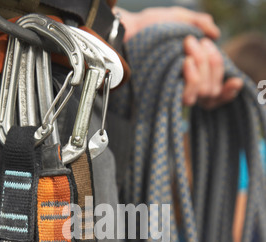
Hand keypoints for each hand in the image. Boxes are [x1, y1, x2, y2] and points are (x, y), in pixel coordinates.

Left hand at [115, 6, 243, 108]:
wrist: (130, 31)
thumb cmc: (152, 27)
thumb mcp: (180, 20)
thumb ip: (199, 24)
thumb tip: (215, 34)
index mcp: (195, 75)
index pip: (217, 93)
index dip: (229, 92)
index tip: (234, 81)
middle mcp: (187, 88)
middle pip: (213, 88)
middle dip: (212, 62)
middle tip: (194, 42)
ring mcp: (176, 92)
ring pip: (204, 91)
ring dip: (202, 65)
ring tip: (187, 46)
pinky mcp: (166, 95)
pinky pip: (188, 97)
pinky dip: (192, 77)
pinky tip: (186, 62)